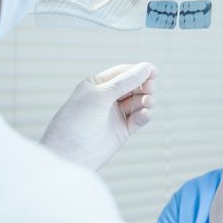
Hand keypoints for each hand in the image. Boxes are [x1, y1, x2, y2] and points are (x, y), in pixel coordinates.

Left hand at [40, 62, 156, 170]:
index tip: (153, 71)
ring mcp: (114, 115)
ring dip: (145, 100)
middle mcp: (106, 99)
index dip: (138, 71)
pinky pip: (138, 119)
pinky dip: (144, 115)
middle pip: (132, 87)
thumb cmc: (76, 122)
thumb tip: (146, 67)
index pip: (121, 73)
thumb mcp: (100, 96)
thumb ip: (124, 82)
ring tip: (148, 102)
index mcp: (96, 85)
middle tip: (150, 88)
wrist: (69, 155)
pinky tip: (145, 114)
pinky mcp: (122, 131)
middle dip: (143, 86)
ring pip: (137, 102)